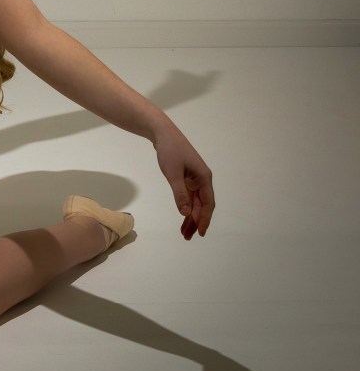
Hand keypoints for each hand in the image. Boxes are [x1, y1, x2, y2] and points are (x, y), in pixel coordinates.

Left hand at [153, 123, 214, 238]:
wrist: (162, 133)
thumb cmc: (169, 151)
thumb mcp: (173, 173)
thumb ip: (180, 193)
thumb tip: (185, 213)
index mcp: (204, 178)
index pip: (208, 203)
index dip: (204, 219)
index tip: (200, 232)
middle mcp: (202, 179)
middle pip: (202, 205)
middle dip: (196, 221)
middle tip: (188, 237)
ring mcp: (194, 178)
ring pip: (195, 202)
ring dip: (190, 216)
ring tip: (184, 232)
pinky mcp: (186, 177)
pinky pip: (189, 196)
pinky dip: (185, 206)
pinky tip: (182, 216)